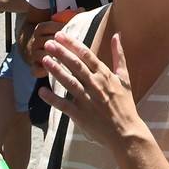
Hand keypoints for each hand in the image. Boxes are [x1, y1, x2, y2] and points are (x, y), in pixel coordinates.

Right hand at [26, 16, 72, 75]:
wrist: (41, 49)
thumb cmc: (56, 36)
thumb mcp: (61, 25)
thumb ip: (71, 17)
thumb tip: (81, 9)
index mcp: (40, 28)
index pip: (49, 26)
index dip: (62, 29)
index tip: (75, 31)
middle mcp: (35, 41)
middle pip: (48, 42)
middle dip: (62, 46)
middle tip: (75, 49)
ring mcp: (33, 54)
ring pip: (43, 56)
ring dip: (55, 59)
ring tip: (68, 62)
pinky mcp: (34, 67)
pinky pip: (36, 70)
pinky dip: (44, 71)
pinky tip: (56, 73)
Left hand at [39, 30, 144, 149]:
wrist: (126, 132)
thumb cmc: (125, 105)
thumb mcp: (124, 78)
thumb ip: (119, 56)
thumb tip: (117, 35)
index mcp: (105, 75)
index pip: (86, 55)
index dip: (72, 44)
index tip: (60, 35)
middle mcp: (96, 85)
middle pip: (76, 65)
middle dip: (61, 53)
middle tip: (48, 43)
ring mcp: (88, 100)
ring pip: (69, 82)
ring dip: (56, 70)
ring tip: (44, 60)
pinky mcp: (81, 115)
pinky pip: (64, 105)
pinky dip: (52, 99)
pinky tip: (41, 91)